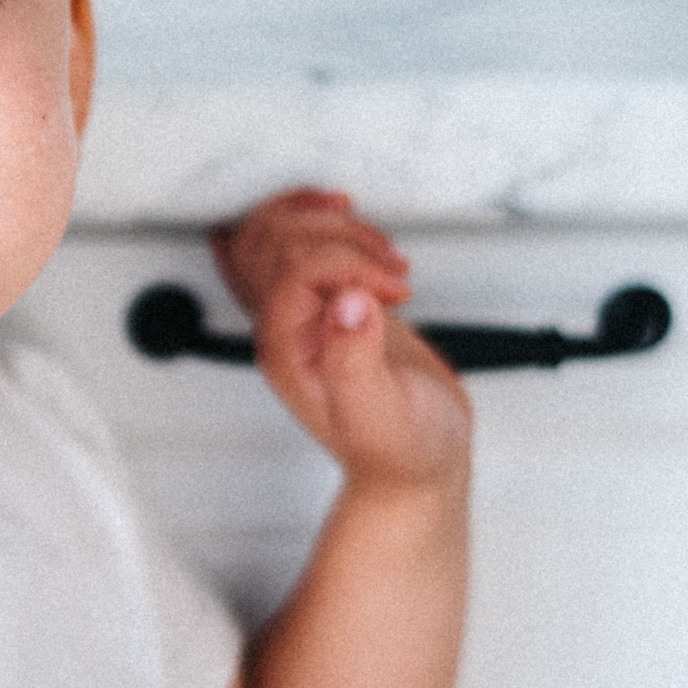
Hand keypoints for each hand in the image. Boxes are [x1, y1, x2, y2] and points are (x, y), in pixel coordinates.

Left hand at [211, 190, 469, 494]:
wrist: (414, 466)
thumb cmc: (400, 451)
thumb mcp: (382, 414)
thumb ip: (357, 361)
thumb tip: (348, 301)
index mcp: (286, 350)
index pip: (295, 267)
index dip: (348, 263)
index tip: (394, 289)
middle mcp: (282, 328)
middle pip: (273, 238)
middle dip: (339, 234)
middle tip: (389, 265)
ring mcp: (298, 314)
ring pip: (273, 233)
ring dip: (329, 222)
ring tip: (381, 251)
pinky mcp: (322, 305)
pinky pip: (290, 246)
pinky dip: (317, 221)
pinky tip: (346, 222)